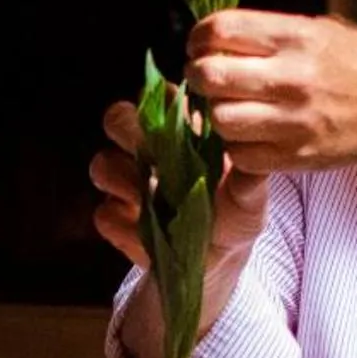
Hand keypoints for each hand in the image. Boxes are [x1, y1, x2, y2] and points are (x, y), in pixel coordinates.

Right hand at [91, 100, 270, 357]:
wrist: (212, 264)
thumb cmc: (234, 218)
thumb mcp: (250, 203)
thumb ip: (249, 183)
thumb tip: (254, 162)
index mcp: (180, 129)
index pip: (157, 93)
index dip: (161, 101)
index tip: (179, 121)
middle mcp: (146, 148)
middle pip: (116, 118)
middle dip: (130, 135)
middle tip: (155, 159)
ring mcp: (125, 181)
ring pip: (102, 164)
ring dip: (125, 183)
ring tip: (154, 203)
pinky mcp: (114, 218)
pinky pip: (104, 215)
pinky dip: (126, 229)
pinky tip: (153, 241)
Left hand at [185, 10, 356, 174]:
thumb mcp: (321, 30)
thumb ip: (272, 34)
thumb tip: (221, 40)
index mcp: (295, 38)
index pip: (222, 30)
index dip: (199, 37)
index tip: (199, 45)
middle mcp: (291, 78)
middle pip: (210, 76)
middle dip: (197, 75)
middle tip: (204, 77)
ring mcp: (292, 122)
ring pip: (220, 119)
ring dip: (216, 112)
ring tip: (231, 106)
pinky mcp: (294, 157)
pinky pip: (239, 154)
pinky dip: (235, 144)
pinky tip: (249, 133)